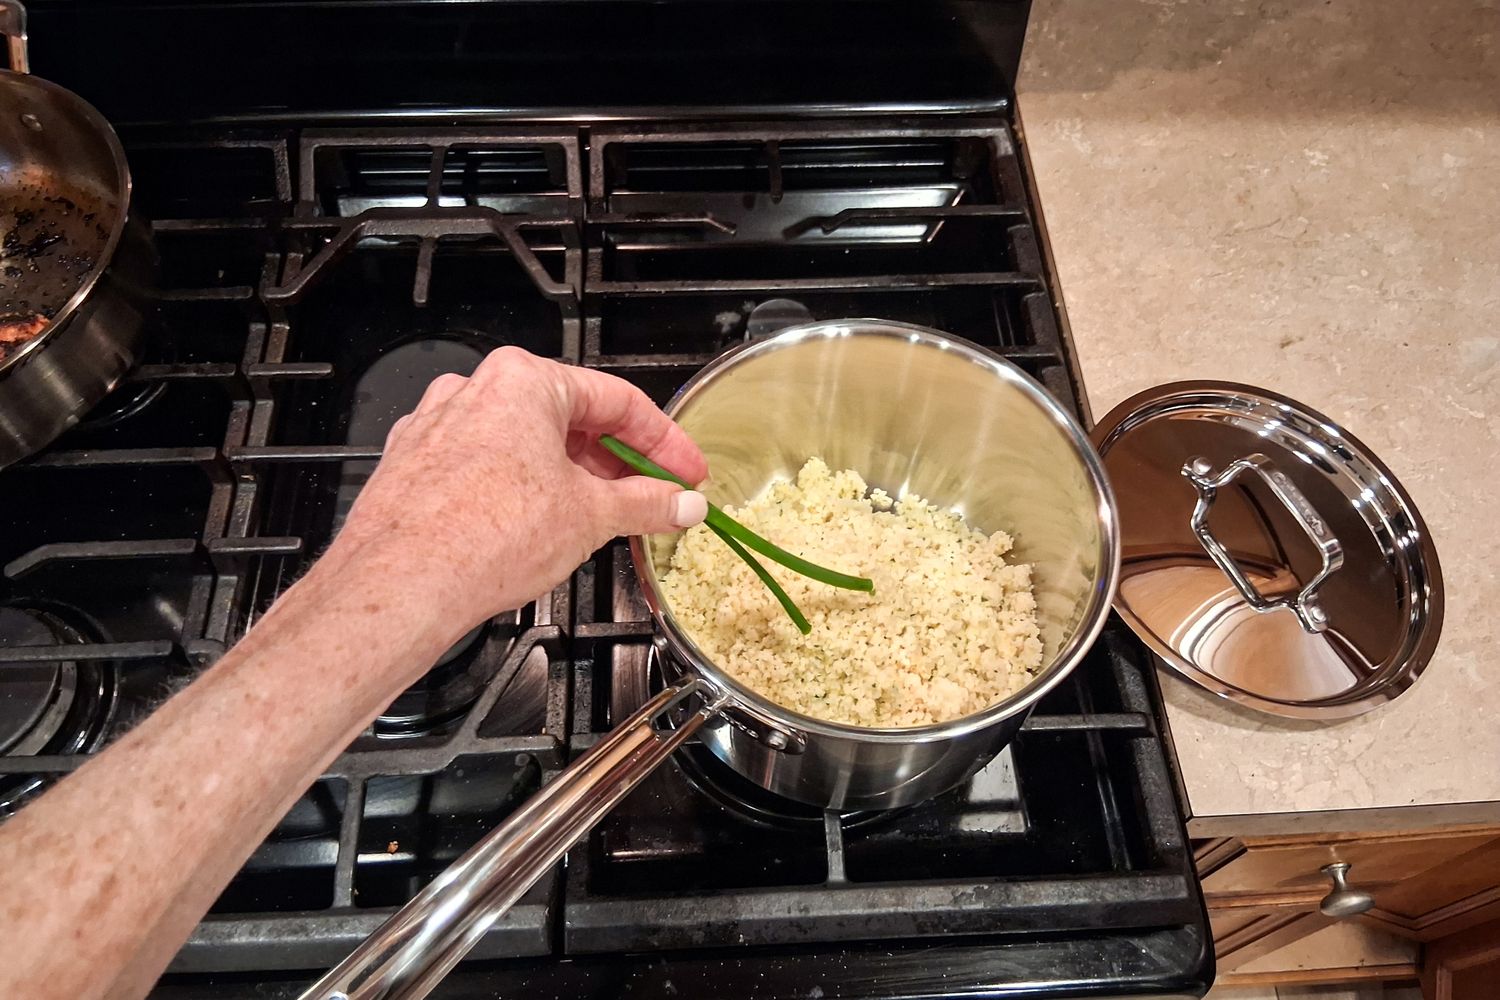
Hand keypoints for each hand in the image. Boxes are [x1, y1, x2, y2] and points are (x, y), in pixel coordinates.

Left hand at [328, 346, 707, 637]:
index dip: (664, 442)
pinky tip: (537, 529)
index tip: (685, 472)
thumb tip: (680, 502)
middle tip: (651, 497)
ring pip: (524, 444)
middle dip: (615, 463)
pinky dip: (520, 492)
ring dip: (568, 478)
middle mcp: (475, 392)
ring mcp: (437, 427)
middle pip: (569, 420)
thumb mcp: (590, 517)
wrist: (398, 586)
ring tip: (598, 519)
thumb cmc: (481, 537)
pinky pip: (484, 469)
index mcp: (523, 381)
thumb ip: (646, 503)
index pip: (617, 401)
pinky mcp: (414, 467)